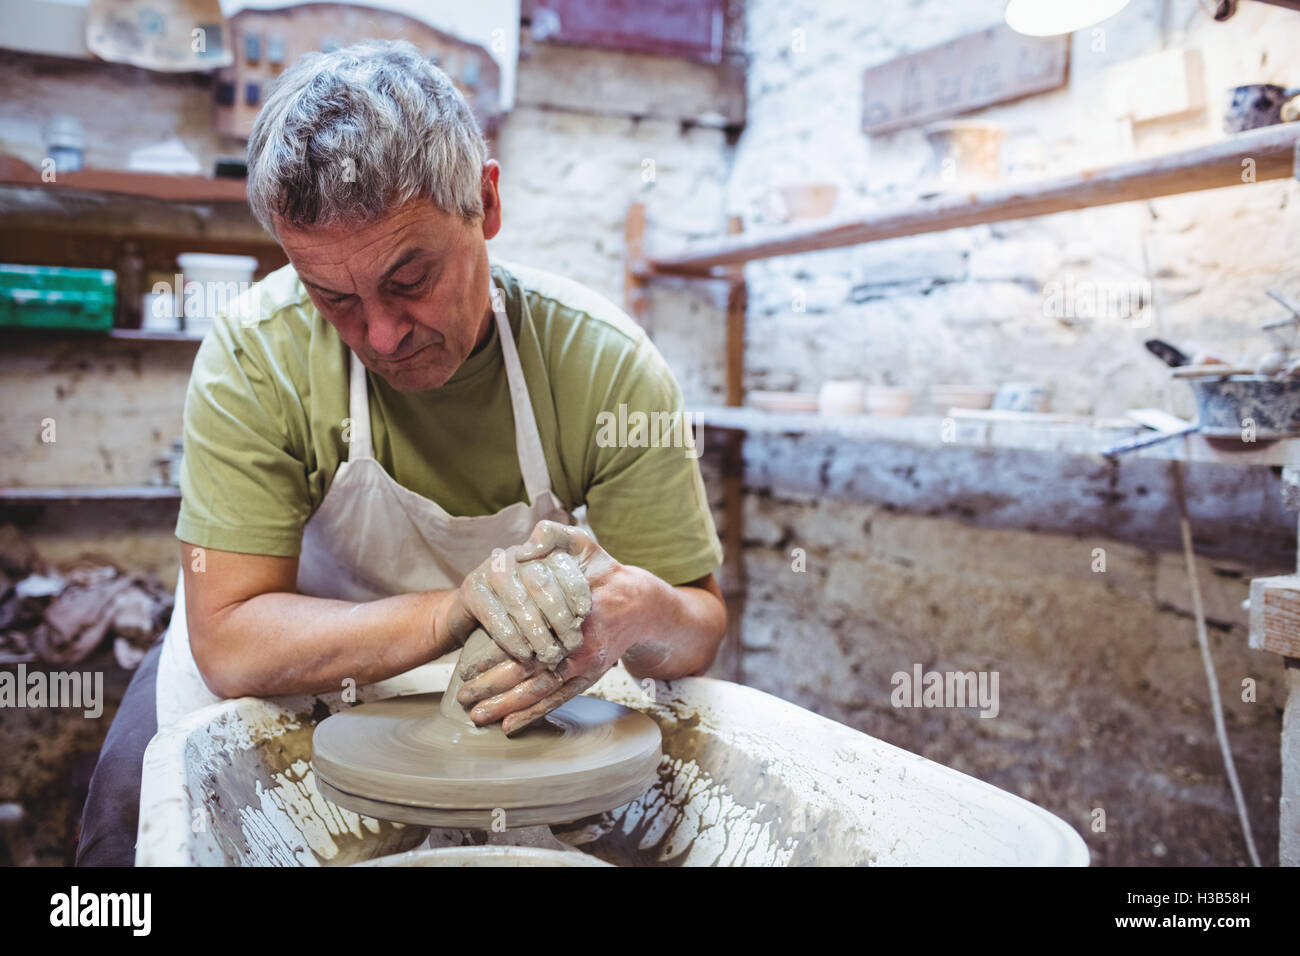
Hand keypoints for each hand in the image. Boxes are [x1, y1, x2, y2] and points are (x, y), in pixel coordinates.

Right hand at [445, 544, 591, 666]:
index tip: (585, 615)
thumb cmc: (527, 604)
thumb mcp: (555, 593)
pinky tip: (525, 655)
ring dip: (538, 633)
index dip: (576, 589)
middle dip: (559, 617)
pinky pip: (495, 616)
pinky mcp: (472, 589)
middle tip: (571, 643)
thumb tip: (587, 606)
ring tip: (550, 654)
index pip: (563, 565)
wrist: (475, 610)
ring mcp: (491, 570)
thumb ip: (574, 587)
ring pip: (519, 602)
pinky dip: (513, 638)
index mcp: (539, 551)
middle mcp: (515, 555)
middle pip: (541, 583)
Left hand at [456, 521, 659, 734]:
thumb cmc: (604, 572)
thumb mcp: (583, 543)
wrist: (641, 603)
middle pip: (527, 673)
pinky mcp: (589, 678)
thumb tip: (524, 546)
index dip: (493, 656)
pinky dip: (533, 715)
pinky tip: (510, 727)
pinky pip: (558, 700)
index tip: (465, 667)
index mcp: (571, 615)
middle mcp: (578, 646)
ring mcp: (584, 666)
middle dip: (491, 688)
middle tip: (463, 697)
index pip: (526, 640)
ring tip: (478, 717)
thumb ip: (553, 535)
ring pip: (540, 693)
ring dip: (507, 707)